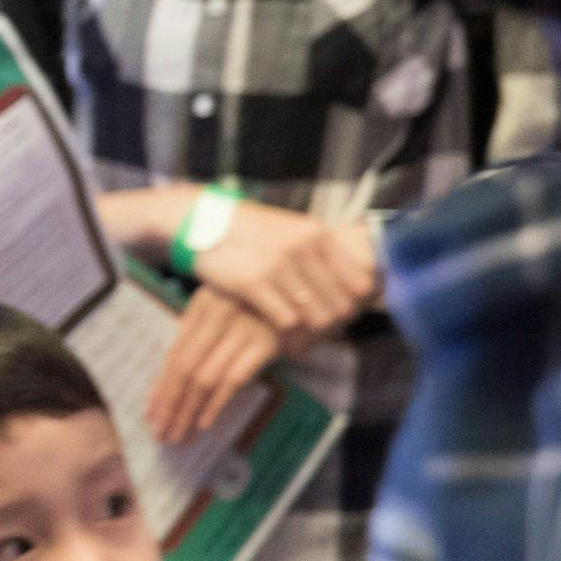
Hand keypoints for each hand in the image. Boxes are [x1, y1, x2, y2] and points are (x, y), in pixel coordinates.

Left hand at [148, 287, 281, 446]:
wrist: (302, 301)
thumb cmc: (259, 311)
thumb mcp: (224, 314)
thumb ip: (197, 341)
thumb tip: (166, 386)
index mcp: (202, 305)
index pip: (175, 355)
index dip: (161, 388)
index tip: (152, 414)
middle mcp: (218, 314)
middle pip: (185, 369)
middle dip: (170, 406)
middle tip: (162, 433)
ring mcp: (242, 328)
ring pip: (205, 378)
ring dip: (189, 411)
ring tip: (179, 436)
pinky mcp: (265, 344)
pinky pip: (233, 379)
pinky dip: (216, 404)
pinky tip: (203, 424)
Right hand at [184, 199, 376, 347]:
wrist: (202, 221)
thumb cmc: (250, 232)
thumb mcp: (291, 232)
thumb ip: (321, 254)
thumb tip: (358, 286)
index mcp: (316, 234)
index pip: (359, 283)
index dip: (354, 305)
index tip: (342, 315)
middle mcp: (302, 247)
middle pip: (340, 305)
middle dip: (333, 325)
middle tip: (320, 333)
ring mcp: (277, 264)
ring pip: (317, 317)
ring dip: (310, 334)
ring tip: (302, 339)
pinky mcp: (252, 282)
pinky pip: (287, 322)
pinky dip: (287, 335)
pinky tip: (281, 337)